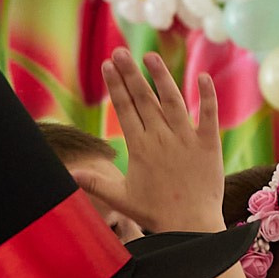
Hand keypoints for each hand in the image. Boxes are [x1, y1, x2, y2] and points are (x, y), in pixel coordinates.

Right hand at [99, 50, 224, 233]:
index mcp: (139, 147)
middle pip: (144, 98)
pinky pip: (209, 114)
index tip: (107, 65)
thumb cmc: (155, 213)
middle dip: (130, 73)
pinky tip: (202, 76)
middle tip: (120, 51)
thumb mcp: (121, 198)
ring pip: (172, 100)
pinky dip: (208, 95)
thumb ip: (95, 183)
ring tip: (149, 56)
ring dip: (161, 76)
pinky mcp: (208, 143)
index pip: (124, 109)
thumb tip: (69, 176)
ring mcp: (186, 138)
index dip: (115, 85)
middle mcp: (161, 138)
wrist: (191, 226)